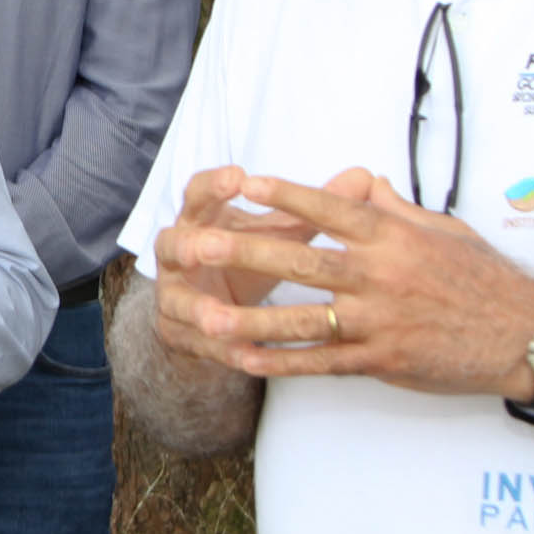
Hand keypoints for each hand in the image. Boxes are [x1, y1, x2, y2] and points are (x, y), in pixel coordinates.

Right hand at [149, 164, 358, 372]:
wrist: (214, 302)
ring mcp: (173, 293)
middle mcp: (179, 252)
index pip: (197, 193)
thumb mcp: (278, 230)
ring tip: (217, 318)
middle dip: (188, 247)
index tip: (239, 177)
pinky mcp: (178, 331)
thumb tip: (362, 177)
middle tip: (204, 248)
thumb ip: (311, 207)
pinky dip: (219, 349)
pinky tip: (244, 356)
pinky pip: (195, 342)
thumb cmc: (250, 254)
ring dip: (196, 309)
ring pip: (175, 300)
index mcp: (201, 218)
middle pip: (172, 244)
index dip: (213, 186)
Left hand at [175, 172, 533, 397]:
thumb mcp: (444, 229)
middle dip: (246, 251)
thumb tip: (360, 183)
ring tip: (206, 315)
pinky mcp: (382, 361)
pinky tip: (245, 360)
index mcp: (395, 238)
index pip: (331, 210)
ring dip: (250, 318)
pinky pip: (322, 363)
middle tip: (199, 244)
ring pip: (303, 320)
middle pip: (303, 261)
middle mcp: (381, 277)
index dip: (287, 196)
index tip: (246, 183)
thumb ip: (395, 209)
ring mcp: (379, 322)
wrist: (526, 337)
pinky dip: (282, 363)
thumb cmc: (486, 278)